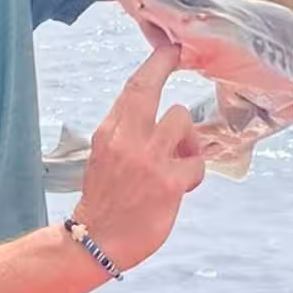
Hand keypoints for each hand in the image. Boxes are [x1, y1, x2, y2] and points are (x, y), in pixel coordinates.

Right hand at [73, 44, 206, 269]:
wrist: (96, 242)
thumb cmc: (105, 201)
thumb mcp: (104, 157)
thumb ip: (126, 133)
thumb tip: (151, 113)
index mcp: (109, 133)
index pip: (134, 88)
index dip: (155, 64)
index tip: (170, 50)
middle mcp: (127, 140)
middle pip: (153, 91)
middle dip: (166, 70)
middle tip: (180, 60)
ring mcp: (148, 160)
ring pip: (183, 121)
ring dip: (188, 140)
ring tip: (178, 162)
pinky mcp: (168, 183)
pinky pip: (197, 164)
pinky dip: (193, 173)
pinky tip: (181, 187)